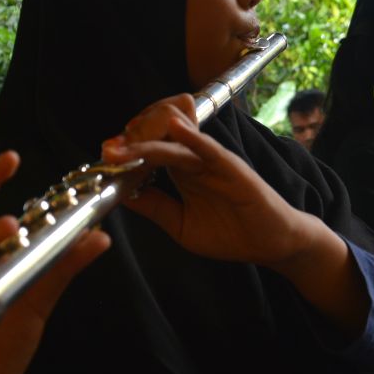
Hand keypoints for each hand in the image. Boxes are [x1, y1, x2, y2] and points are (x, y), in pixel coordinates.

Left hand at [104, 95, 324, 270]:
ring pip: (176, 140)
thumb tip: (120, 192)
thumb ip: (154, 207)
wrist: (270, 245)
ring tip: (122, 145)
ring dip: (148, 141)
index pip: (148, 150)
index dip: (125, 151)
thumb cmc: (231, 233)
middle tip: (107, 151)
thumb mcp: (180, 225)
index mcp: (181, 171)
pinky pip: (209, 148)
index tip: (103, 157)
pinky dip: (192, 136)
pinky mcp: (232, 168)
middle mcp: (194, 160)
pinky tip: (174, 128)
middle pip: (158, 138)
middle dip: (130, 141)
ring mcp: (213, 161)